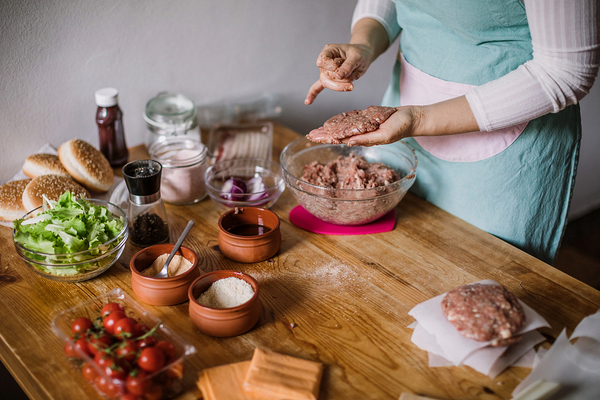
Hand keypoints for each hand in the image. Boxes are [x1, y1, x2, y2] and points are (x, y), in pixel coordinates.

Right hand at [305, 43, 374, 104]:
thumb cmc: (360, 53)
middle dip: (338, 82)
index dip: (332, 66)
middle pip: (325, 76)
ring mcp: (326, 72)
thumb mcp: (357, 57)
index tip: (342, 64)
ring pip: (328, 84)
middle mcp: (325, 62)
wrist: (363, 56)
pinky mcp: (330, 80)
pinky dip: (313, 94)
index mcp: (329, 51)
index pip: (323, 61)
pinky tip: (308, 102)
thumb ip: (348, 66)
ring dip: (341, 86)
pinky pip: (318, 87)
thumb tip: (338, 76)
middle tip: (351, 86)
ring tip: (351, 85)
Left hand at [307, 106, 422, 146]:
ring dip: (330, 129)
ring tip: (318, 130)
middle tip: (309, 135)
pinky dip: (341, 121)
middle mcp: (362, 134)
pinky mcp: (368, 119)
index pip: (339, 138)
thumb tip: (348, 142)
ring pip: (343, 127)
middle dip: (323, 134)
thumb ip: (367, 139)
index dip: (325, 137)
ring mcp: (364, 127)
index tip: (313, 138)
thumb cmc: (402, 127)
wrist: (413, 118)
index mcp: (363, 138)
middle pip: (338, 134)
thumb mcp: (385, 135)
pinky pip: (352, 120)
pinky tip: (333, 123)